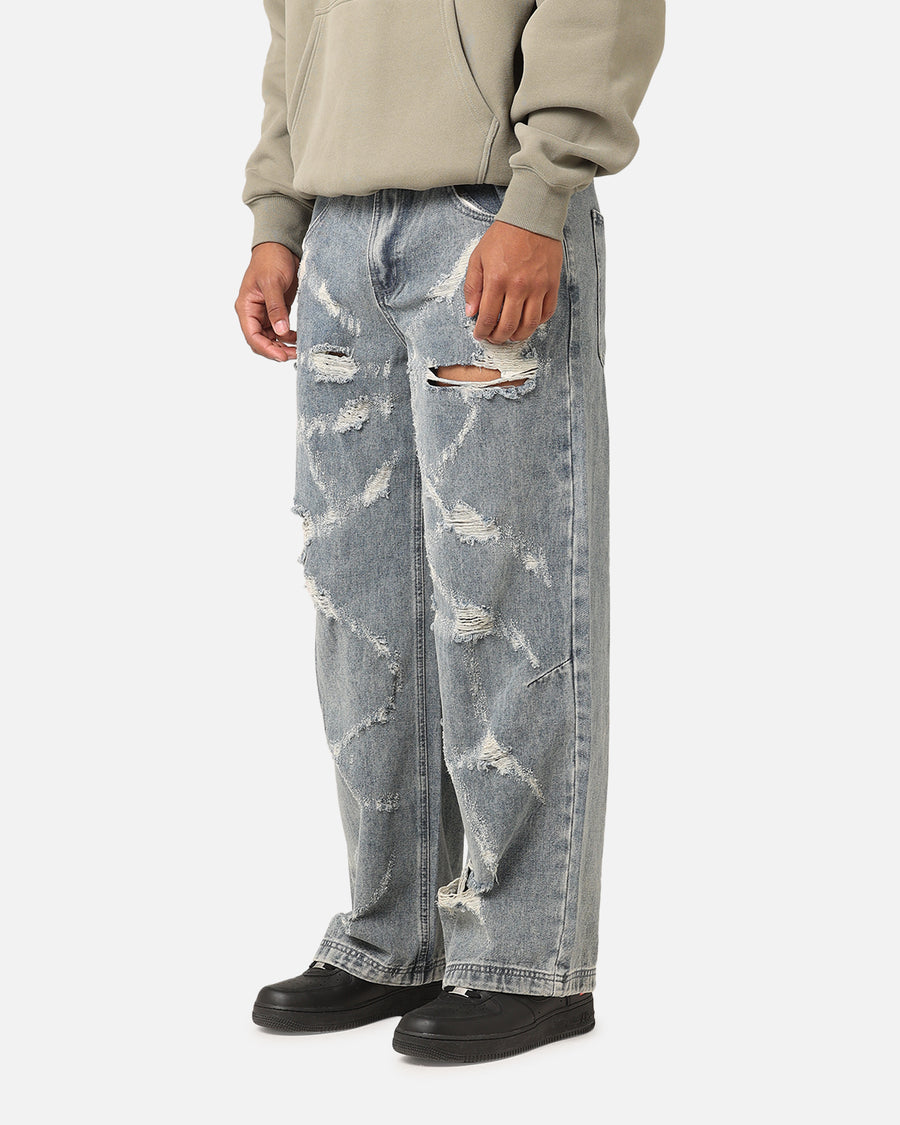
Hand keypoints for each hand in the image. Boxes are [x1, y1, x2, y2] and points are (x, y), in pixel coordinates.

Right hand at [235, 242, 300, 360]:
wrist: (281, 246)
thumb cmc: (271, 259)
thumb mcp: (272, 283)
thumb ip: (276, 308)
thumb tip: (280, 332)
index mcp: (246, 307)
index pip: (252, 336)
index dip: (266, 349)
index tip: (282, 356)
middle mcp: (253, 313)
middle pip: (261, 341)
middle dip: (276, 350)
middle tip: (295, 355)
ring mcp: (264, 313)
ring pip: (271, 339)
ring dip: (283, 346)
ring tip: (299, 349)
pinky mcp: (276, 311)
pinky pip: (280, 331)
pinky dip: (288, 337)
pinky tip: (299, 339)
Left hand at [464, 221, 562, 344]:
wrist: (531, 217)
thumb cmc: (503, 236)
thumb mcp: (478, 257)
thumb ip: (472, 286)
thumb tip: (471, 312)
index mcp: (497, 280)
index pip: (488, 318)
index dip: (482, 331)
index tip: (479, 334)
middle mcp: (518, 286)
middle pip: (508, 326)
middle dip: (498, 337)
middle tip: (493, 337)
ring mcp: (537, 287)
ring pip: (529, 325)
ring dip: (517, 336)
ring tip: (510, 335)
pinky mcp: (552, 285)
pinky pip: (546, 313)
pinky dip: (536, 323)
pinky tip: (527, 322)